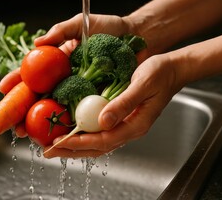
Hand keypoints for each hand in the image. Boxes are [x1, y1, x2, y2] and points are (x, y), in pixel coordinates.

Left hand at [43, 54, 182, 157]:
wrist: (172, 70)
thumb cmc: (160, 74)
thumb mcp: (142, 84)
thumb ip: (124, 103)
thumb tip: (103, 121)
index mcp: (136, 124)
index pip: (103, 140)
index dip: (80, 142)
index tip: (60, 142)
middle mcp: (129, 128)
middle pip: (97, 147)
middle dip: (72, 151)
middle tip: (49, 151)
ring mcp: (126, 125)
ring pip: (98, 143)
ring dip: (76, 146)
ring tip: (55, 147)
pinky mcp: (122, 118)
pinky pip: (100, 132)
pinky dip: (84, 135)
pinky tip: (72, 133)